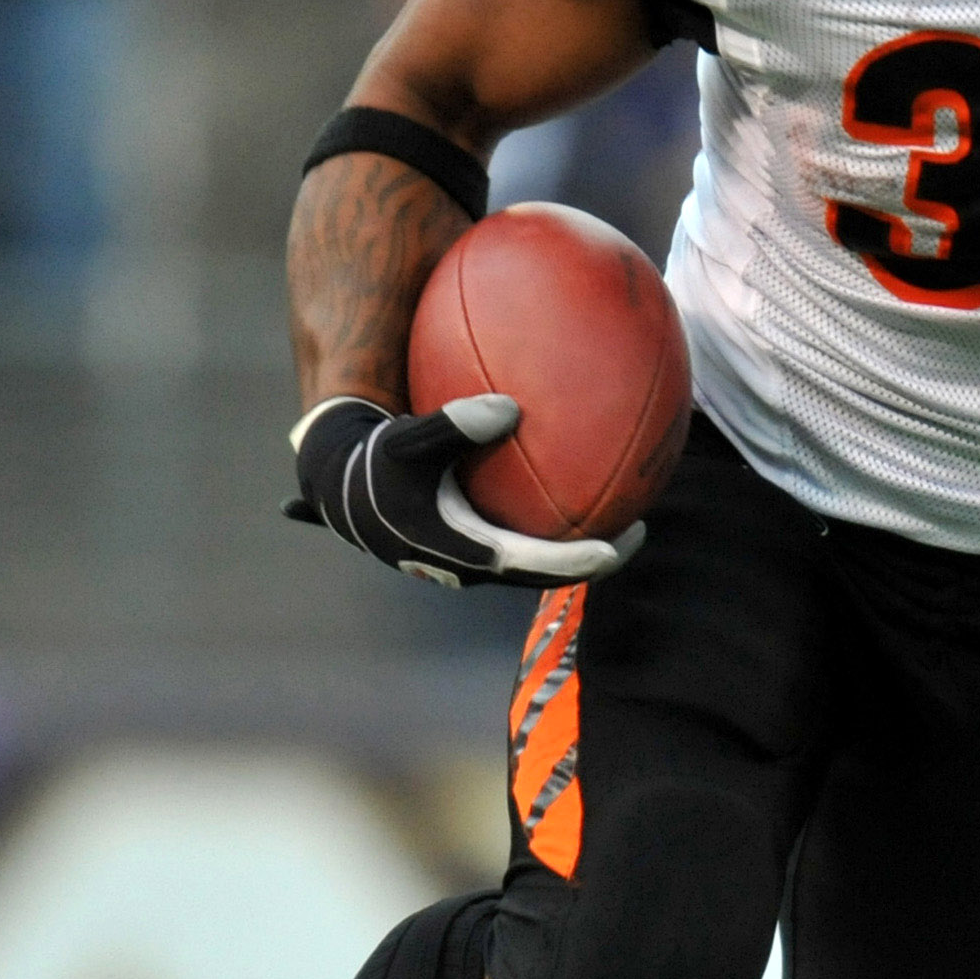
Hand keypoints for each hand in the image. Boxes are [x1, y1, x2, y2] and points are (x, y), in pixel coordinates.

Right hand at [285, 393, 645, 589]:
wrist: (341, 486)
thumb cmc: (377, 461)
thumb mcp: (407, 442)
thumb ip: (453, 425)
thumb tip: (510, 406)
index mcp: (467, 552)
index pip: (538, 566)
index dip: (583, 560)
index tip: (621, 544)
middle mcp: (476, 566)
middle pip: (549, 572)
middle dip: (596, 557)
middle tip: (638, 529)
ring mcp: (473, 560)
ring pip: (536, 560)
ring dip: (575, 543)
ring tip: (618, 510)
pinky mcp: (468, 543)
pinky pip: (521, 538)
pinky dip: (549, 520)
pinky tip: (570, 484)